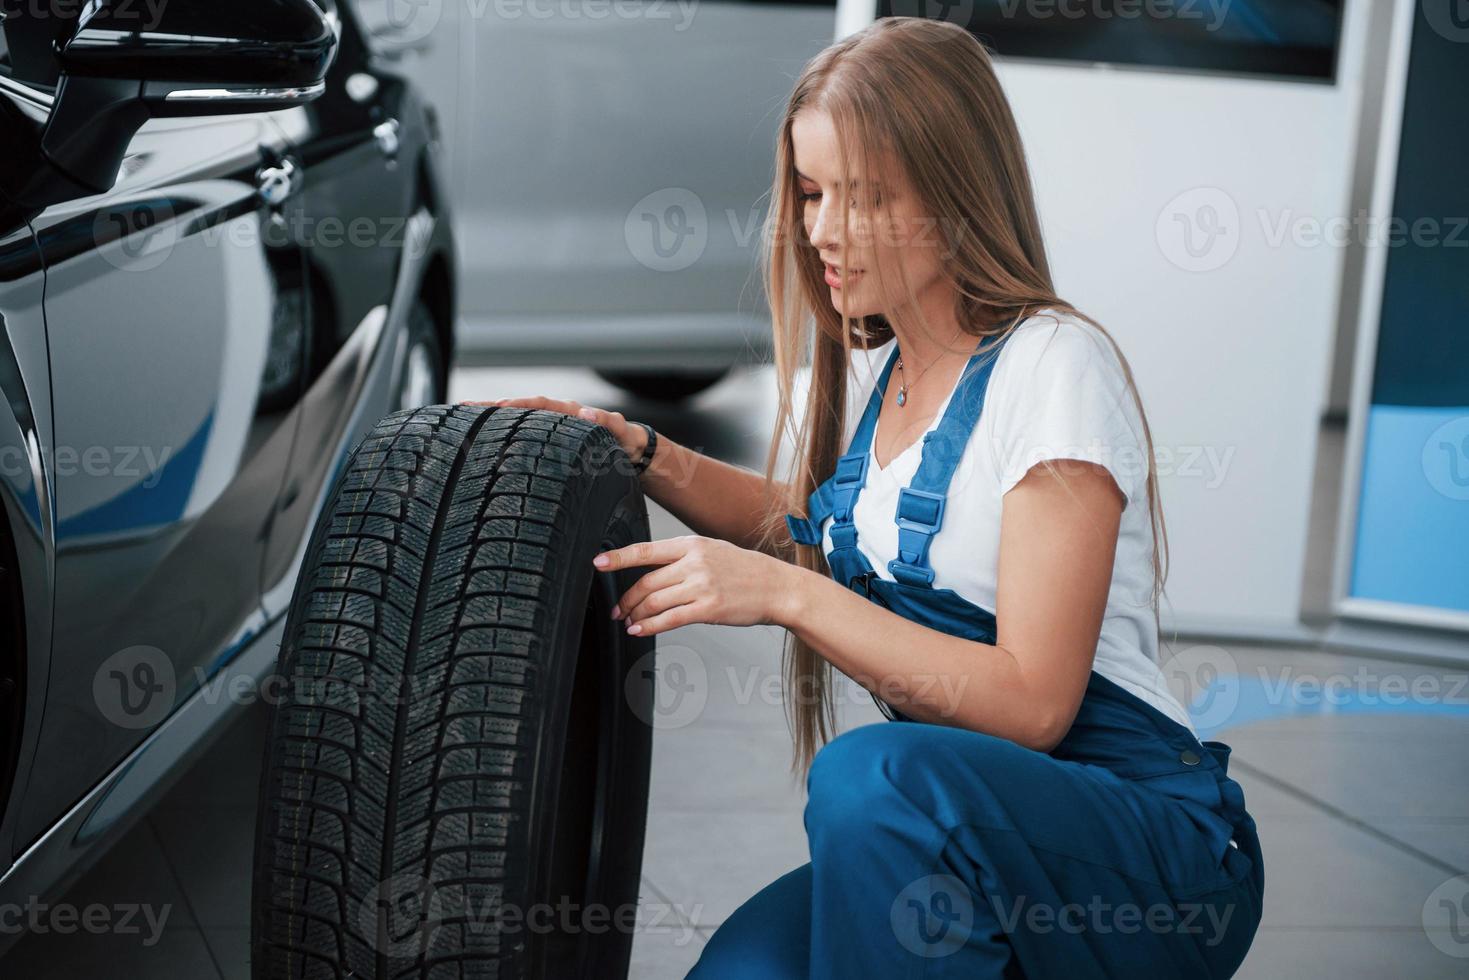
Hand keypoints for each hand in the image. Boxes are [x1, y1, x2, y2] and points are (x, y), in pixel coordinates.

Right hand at [460, 395, 646, 463]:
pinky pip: (520, 437)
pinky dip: (500, 436)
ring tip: (462, 424)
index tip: (497, 407)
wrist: (628, 450)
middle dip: (490, 409)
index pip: (538, 405)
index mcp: (568, 412)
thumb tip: (586, 414)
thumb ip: (607, 422)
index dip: (517, 406)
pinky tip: (481, 444)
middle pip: (517, 409)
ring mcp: (547, 430)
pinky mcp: (545, 443)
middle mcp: (553, 418)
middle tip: (463, 410)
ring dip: (490, 423)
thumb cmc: (623, 439)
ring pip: (515, 424)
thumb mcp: (619, 431)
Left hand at [594, 534, 797, 635]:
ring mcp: (701, 586)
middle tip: (618, 610)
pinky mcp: (708, 609)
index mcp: (693, 545)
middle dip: (626, 600)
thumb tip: (651, 571)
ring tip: (629, 622)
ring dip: (636, 615)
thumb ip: (683, 558)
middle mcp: (695, 563)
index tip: (598, 564)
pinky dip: (649, 627)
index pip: (646, 550)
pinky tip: (639, 630)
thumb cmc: (745, 571)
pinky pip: (669, 619)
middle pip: (646, 582)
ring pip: (654, 602)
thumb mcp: (713, 551)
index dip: (618, 558)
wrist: (777, 587)